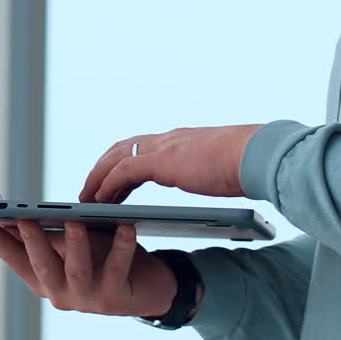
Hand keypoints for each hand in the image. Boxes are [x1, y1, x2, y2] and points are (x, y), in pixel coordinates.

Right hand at [0, 218, 179, 316]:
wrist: (148, 288)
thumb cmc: (105, 259)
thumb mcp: (75, 245)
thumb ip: (53, 235)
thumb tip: (24, 213)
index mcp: (44, 280)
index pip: (14, 259)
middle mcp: (60, 294)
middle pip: (41, 267)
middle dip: (31, 242)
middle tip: (24, 218)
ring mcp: (86, 300)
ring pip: (76, 271)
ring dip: (74, 245)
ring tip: (74, 221)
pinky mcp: (114, 299)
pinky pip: (117, 268)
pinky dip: (121, 246)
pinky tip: (126, 226)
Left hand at [79, 124, 262, 204]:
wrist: (254, 156)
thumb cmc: (244, 164)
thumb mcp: (218, 166)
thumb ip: (206, 167)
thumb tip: (214, 174)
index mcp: (180, 141)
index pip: (142, 146)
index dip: (122, 160)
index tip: (112, 178)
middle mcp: (167, 140)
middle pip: (121, 148)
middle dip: (102, 168)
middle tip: (88, 189)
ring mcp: (162, 147)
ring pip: (115, 158)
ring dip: (97, 177)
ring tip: (85, 198)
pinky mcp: (160, 161)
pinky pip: (122, 171)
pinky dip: (107, 184)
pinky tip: (98, 199)